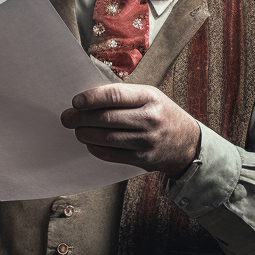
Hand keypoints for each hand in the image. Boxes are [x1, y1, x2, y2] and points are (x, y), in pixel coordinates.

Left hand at [60, 84, 200, 178]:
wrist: (187, 143)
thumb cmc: (160, 113)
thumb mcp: (149, 96)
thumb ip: (122, 96)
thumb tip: (86, 100)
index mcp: (150, 97)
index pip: (115, 95)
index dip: (91, 98)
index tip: (75, 101)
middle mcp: (149, 119)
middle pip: (106, 118)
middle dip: (80, 118)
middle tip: (67, 117)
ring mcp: (146, 141)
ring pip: (106, 138)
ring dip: (85, 134)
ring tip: (76, 130)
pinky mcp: (143, 159)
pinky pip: (111, 154)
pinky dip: (95, 148)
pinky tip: (89, 143)